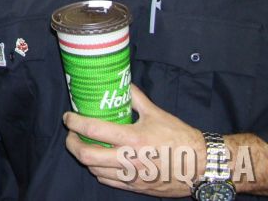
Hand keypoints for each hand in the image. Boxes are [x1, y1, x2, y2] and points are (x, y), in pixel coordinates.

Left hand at [63, 84, 203, 196]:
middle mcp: (129, 159)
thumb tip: (123, 83)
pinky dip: (98, 171)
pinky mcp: (136, 187)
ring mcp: (131, 176)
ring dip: (85, 157)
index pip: (93, 129)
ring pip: (94, 170)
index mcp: (132, 138)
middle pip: (86, 156)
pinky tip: (100, 161)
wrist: (201, 166)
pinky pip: (108, 181)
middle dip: (72, 143)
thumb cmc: (180, 137)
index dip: (74, 122)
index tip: (68, 117)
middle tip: (72, 134)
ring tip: (85, 145)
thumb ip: (136, 98)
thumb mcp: (157, 113)